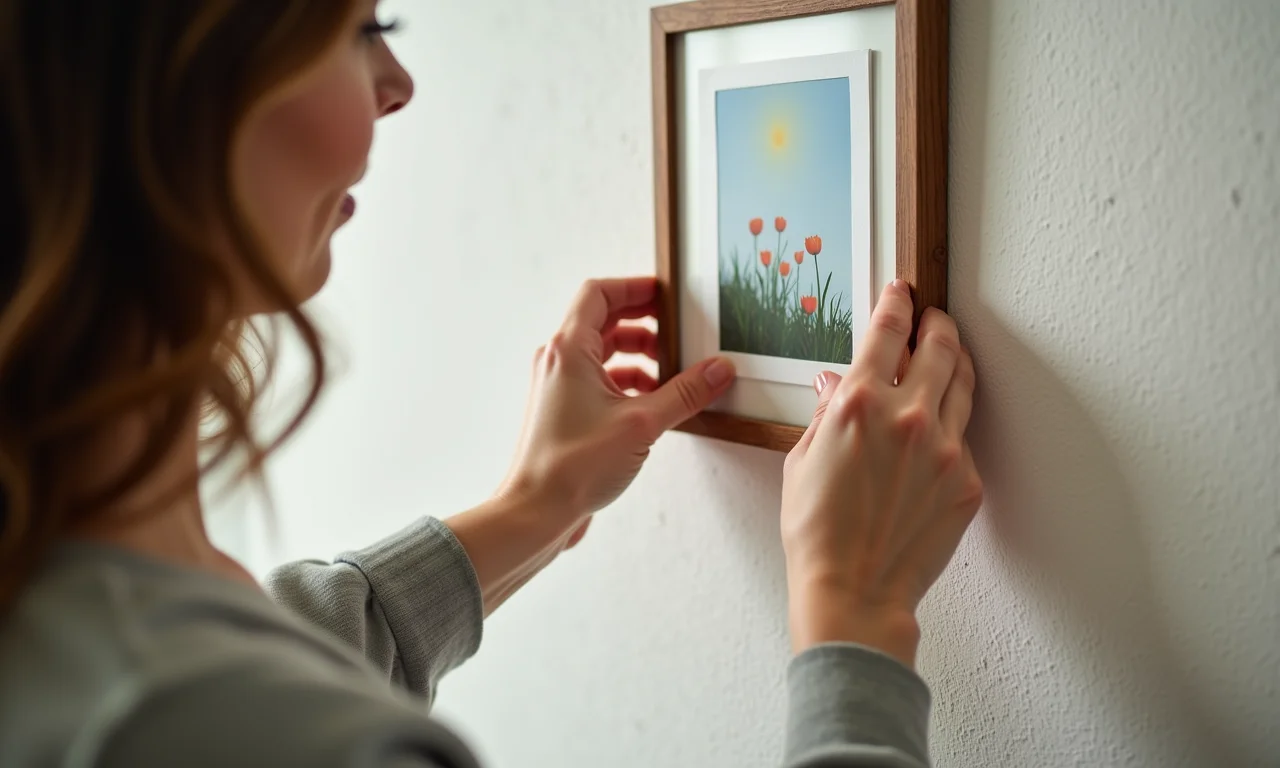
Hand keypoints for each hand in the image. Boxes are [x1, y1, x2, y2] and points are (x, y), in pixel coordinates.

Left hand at [497, 276, 736, 531]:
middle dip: (643, 324)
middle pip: (603, 322)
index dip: (634, 288)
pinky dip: (627, 383)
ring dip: (638, 357)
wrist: (536, 511)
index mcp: (570, 349)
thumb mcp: (642, 424)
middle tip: (678, 333)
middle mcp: (559, 362)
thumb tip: (718, 370)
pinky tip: (654, 403)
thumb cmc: (572, 466)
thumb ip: (685, 393)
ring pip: (603, 354)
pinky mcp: (565, 413)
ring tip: (672, 372)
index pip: (599, 293)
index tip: (666, 296)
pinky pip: (599, 383)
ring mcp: (559, 388)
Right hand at [780, 279, 982, 667]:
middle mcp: (909, 417)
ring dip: (956, 363)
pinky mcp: (968, 481)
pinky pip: (964, 438)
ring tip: (948, 357)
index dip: (897, 304)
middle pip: (941, 346)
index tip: (901, 292)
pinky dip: (950, 425)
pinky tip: (936, 431)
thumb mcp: (802, 460)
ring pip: (963, 385)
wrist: (855, 588)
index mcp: (860, 404)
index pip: (888, 331)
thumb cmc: (816, 531)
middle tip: (934, 318)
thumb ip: (825, 413)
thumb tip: (833, 385)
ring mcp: (946, 449)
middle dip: (938, 323)